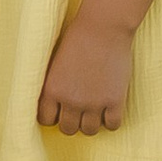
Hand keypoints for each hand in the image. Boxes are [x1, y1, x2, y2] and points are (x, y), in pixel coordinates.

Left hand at [38, 16, 131, 134]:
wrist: (102, 28)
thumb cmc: (76, 39)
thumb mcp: (55, 63)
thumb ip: (54, 84)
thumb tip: (53, 103)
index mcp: (51, 89)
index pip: (45, 120)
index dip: (51, 117)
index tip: (57, 112)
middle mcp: (71, 100)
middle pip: (68, 129)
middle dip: (71, 122)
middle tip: (76, 111)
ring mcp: (94, 103)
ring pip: (89, 131)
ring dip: (90, 123)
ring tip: (93, 110)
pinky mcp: (115, 102)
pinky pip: (112, 126)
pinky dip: (110, 121)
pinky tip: (109, 109)